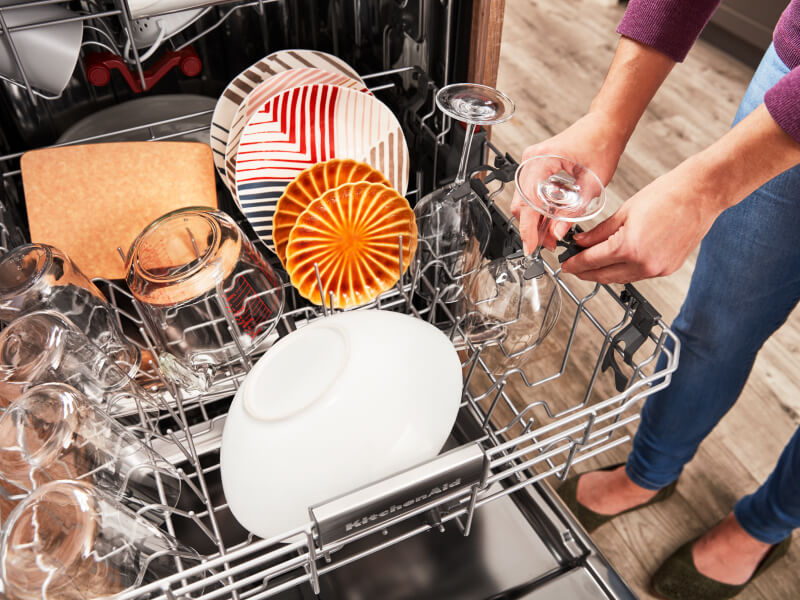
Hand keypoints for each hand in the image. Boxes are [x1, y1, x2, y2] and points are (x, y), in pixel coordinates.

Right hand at [511, 111, 627, 252]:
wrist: (605, 125)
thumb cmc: (602, 143)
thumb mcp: (592, 184)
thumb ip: (573, 212)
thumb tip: (557, 233)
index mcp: (542, 159)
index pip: (528, 201)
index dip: (528, 228)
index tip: (531, 247)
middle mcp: (531, 160)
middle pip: (521, 202)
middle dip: (532, 227)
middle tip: (547, 245)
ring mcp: (531, 163)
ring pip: (524, 200)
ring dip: (535, 220)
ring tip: (551, 236)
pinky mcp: (536, 167)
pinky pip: (530, 193)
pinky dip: (538, 209)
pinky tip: (550, 221)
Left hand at [561, 159, 725, 282]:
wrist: (701, 193)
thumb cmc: (667, 195)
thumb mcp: (624, 211)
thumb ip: (599, 232)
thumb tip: (581, 243)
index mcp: (629, 247)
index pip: (592, 262)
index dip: (575, 264)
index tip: (565, 265)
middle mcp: (644, 264)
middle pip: (604, 276)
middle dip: (586, 273)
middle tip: (573, 267)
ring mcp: (658, 269)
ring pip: (621, 278)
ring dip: (605, 273)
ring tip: (592, 264)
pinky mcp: (668, 269)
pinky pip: (638, 275)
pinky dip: (624, 271)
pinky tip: (616, 262)